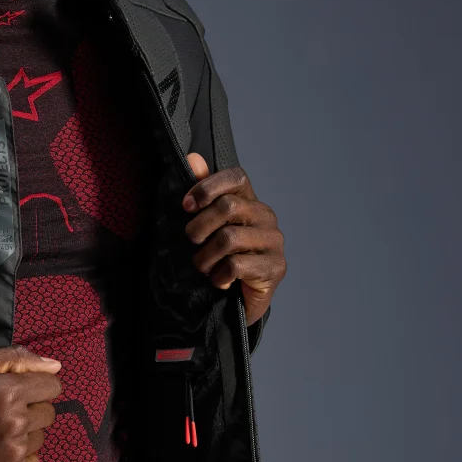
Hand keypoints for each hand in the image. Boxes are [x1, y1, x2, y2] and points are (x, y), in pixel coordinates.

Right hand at [0, 345, 61, 461]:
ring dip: (25, 434)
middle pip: (49, 413)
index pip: (53, 386)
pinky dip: (19, 457)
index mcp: (8, 392)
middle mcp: (15, 424)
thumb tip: (55, 365)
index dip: (37, 385)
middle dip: (31, 409)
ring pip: (40, 439)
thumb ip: (15, 358)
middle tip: (1, 412)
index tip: (18, 390)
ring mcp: (11, 454)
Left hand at [182, 153, 285, 327]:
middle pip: (228, 207)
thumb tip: (192, 158)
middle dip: (199, 227)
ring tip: (203, 267)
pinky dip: (219, 276)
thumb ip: (202, 191)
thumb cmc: (220, 258)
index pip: (236, 177)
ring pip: (229, 238)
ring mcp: (274, 242)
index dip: (207, 186)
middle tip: (191, 244)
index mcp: (250, 201)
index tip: (186, 206)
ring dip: (205, 257)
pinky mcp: (276, 267)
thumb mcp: (206, 225)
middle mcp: (266, 217)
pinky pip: (236, 265)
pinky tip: (220, 282)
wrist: (237, 303)